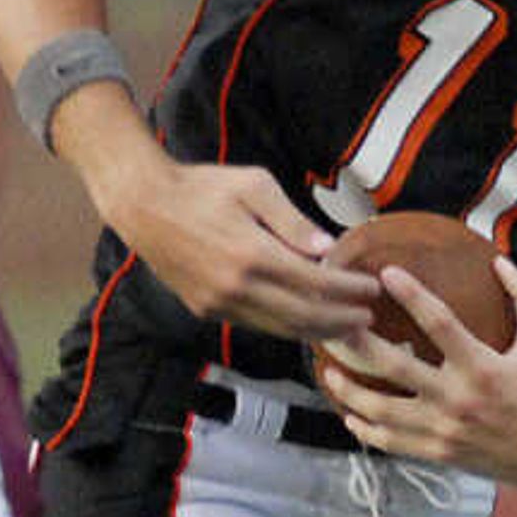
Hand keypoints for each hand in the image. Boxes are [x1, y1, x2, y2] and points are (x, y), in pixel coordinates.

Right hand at [103, 155, 384, 343]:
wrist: (144, 204)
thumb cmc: (202, 187)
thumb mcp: (254, 186)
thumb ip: (293, 220)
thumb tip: (327, 249)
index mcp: (253, 254)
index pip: (315, 283)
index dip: (349, 290)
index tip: (372, 288)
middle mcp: (236, 287)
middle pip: (303, 316)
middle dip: (341, 320)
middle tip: (368, 318)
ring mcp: (219, 303)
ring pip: (279, 328)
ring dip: (316, 331)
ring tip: (345, 327)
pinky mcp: (205, 309)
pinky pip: (256, 325)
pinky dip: (286, 327)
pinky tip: (305, 321)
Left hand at [318, 262, 516, 488]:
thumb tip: (499, 261)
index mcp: (484, 368)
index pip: (440, 323)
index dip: (412, 294)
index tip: (386, 274)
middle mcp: (459, 401)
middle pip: (395, 368)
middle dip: (359, 344)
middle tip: (335, 322)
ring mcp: (445, 431)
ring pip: (384, 412)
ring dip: (351, 391)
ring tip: (329, 371)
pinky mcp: (440, 454)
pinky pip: (392, 443)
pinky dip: (367, 430)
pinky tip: (351, 414)